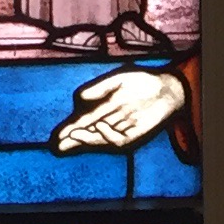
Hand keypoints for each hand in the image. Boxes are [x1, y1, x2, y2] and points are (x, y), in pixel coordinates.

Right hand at [54, 67, 185, 152]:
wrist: (167, 88)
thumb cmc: (142, 82)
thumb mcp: (118, 80)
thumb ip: (99, 88)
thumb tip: (79, 98)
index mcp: (103, 110)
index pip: (82, 123)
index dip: (69, 129)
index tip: (57, 135)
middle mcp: (110, 123)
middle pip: (87, 134)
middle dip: (73, 139)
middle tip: (57, 144)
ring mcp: (121, 130)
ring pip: (99, 139)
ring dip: (86, 139)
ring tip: (72, 135)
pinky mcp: (134, 136)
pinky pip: (117, 139)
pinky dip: (107, 134)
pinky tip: (99, 125)